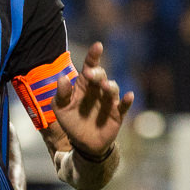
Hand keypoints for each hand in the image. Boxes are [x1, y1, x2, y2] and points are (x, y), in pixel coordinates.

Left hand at [52, 41, 133, 159]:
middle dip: (97, 73)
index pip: (89, 67)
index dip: (93, 56)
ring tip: (105, 87)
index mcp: (84, 85)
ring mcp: (108, 101)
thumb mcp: (60, 109)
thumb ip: (61, 94)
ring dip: (110, 86)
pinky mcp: (117, 114)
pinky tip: (129, 96)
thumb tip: (62, 79)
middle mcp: (98, 89)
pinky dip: (127, 100)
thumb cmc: (71, 122)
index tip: (98, 45)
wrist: (83, 144)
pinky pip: (124, 105)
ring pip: (113, 88)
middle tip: (90, 74)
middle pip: (101, 75)